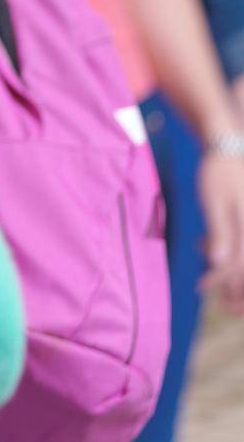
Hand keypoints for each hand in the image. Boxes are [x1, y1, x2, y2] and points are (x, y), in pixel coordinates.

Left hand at [198, 150, 243, 311]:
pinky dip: (230, 250)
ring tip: (207, 268)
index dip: (222, 281)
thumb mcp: (214, 201)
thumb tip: (220, 264)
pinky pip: (243, 243)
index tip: (202, 286)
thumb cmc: (218, 171)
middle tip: (215, 296)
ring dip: (232, 270)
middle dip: (236, 287)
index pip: (241, 266)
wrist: (228, 145)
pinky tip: (206, 243)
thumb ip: (220, 232)